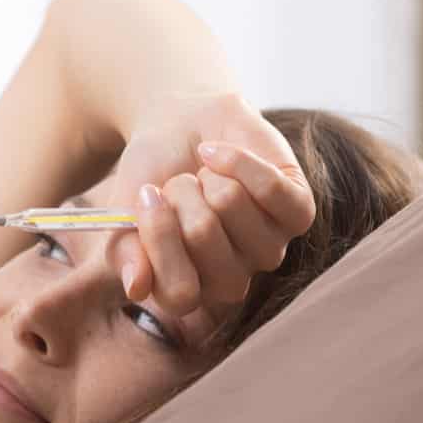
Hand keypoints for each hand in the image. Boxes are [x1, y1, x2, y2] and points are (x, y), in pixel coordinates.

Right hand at [108, 93, 315, 318]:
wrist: (178, 128)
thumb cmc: (151, 177)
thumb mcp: (124, 216)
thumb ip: (126, 254)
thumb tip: (136, 286)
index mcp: (189, 289)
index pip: (180, 293)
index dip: (159, 239)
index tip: (146, 195)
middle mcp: (232, 278)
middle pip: (203, 236)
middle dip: (180, 193)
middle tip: (177, 184)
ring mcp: (268, 247)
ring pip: (232, 205)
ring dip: (208, 176)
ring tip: (203, 174)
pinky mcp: (298, 210)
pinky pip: (271, 190)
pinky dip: (237, 160)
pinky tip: (217, 153)